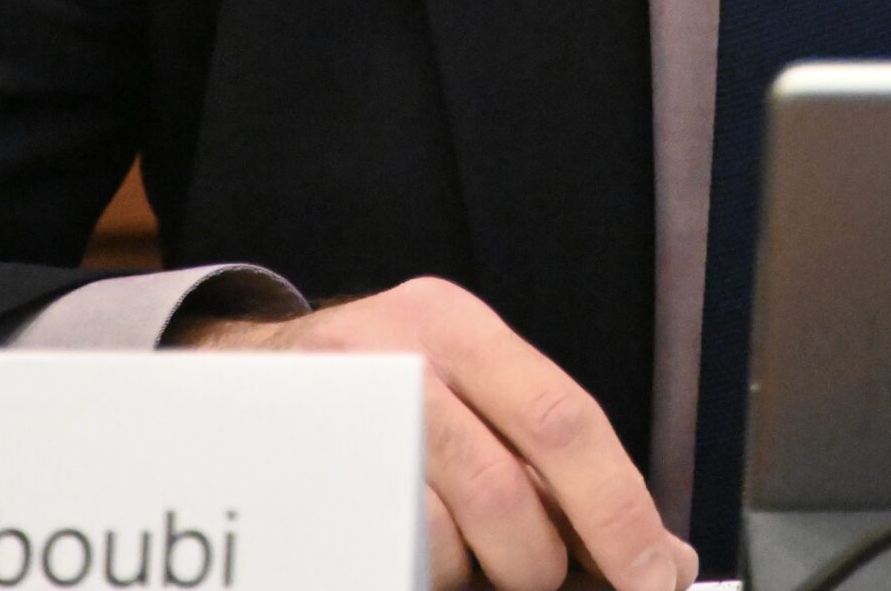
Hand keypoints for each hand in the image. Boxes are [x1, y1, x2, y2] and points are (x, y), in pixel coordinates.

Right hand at [176, 278, 696, 590]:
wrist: (231, 382)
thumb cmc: (376, 395)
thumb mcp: (462, 390)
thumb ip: (551, 460)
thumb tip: (659, 552)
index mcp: (457, 324)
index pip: (564, 420)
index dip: (619, 511)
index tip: (656, 575)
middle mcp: (399, 354)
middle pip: (509, 491)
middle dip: (540, 563)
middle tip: (537, 576)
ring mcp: (341, 415)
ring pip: (445, 540)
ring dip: (470, 573)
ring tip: (454, 546)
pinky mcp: (301, 477)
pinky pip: (387, 558)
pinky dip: (417, 572)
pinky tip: (403, 545)